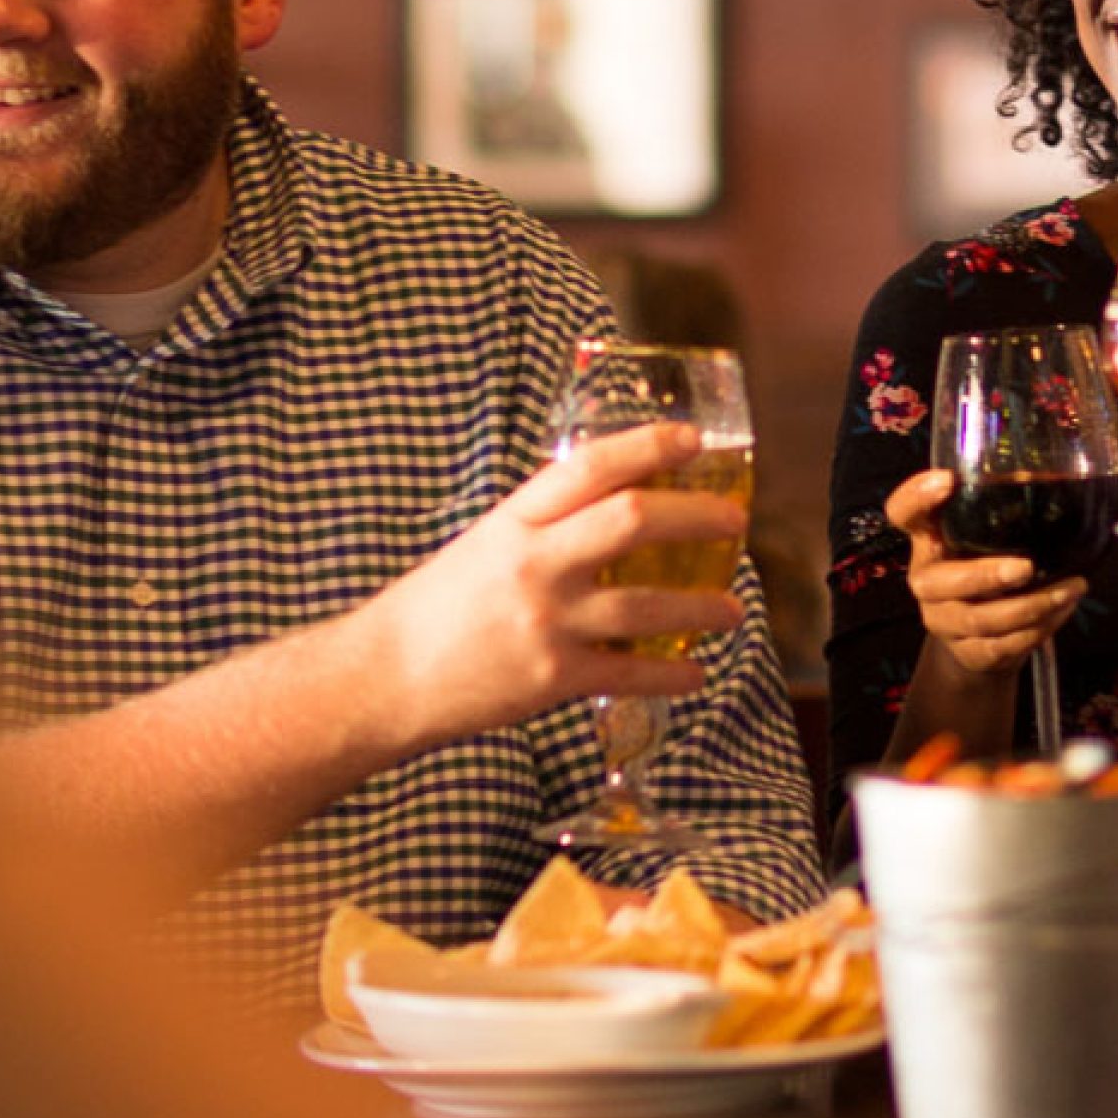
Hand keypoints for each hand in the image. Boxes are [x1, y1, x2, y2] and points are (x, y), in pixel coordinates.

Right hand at [364, 422, 745, 749]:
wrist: (383, 677)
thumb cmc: (437, 608)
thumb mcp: (486, 545)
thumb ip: (545, 528)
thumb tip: (616, 512)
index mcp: (514, 520)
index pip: (590, 466)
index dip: (648, 446)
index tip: (692, 440)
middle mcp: (533, 563)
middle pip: (634, 522)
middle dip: (697, 516)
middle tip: (734, 520)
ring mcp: (545, 621)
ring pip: (647, 605)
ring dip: (702, 606)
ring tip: (732, 609)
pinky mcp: (552, 678)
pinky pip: (631, 672)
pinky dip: (672, 674)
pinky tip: (697, 672)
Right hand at [887, 467, 1085, 678]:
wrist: (979, 640)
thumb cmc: (988, 570)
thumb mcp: (990, 538)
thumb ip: (1005, 512)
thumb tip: (1043, 477)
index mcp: (929, 540)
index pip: (904, 514)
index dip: (916, 498)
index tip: (947, 480)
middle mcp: (927, 579)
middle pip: (938, 581)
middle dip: (985, 576)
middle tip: (1027, 567)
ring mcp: (943, 620)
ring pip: (979, 619)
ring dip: (1031, 606)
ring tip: (1072, 589)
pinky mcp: (967, 652)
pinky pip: (1002, 646)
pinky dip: (1038, 630)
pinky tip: (1063, 610)